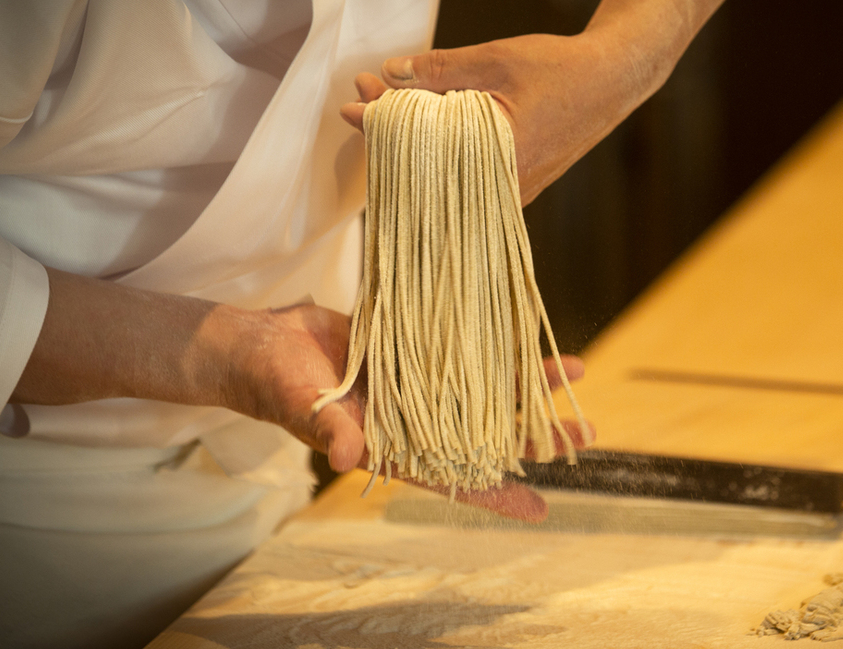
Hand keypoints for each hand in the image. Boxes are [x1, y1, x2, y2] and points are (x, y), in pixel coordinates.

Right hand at [220, 302, 590, 521]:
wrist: (256, 343)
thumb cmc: (272, 384)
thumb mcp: (299, 406)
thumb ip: (326, 430)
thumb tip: (350, 458)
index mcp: (389, 447)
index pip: (451, 480)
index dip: (495, 495)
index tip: (541, 508)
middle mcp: (412, 420)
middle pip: (486, 434)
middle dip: (534, 434)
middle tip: (586, 431)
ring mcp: (417, 386)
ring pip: (485, 390)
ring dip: (528, 385)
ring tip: (578, 373)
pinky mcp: (414, 349)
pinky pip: (465, 352)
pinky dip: (497, 345)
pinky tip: (529, 335)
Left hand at [338, 0, 778, 204]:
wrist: (613, 82)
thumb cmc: (563, 71)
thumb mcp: (498, 59)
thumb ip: (443, 69)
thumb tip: (393, 73)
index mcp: (498, 155)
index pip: (422, 148)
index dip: (382, 126)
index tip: (354, 105)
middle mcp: (503, 184)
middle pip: (428, 167)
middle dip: (391, 130)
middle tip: (366, 96)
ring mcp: (511, 191)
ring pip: (446, 174)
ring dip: (415, 141)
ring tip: (389, 105)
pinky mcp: (516, 187)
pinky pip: (466, 176)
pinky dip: (441, 152)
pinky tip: (424, 128)